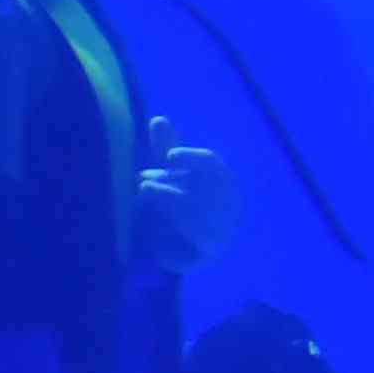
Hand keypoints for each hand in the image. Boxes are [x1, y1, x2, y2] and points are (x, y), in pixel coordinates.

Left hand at [134, 114, 240, 275]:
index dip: (192, 158)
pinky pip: (189, 245)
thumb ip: (165, 147)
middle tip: (143, 180)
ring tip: (144, 197)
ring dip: (167, 206)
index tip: (169, 155)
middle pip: (199, 191)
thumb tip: (157, 119)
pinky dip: (170, 239)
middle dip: (168, 184)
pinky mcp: (211, 253)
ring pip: (196, 218)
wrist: (190, 241)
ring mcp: (224, 230)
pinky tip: (152, 230)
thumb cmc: (181, 196)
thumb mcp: (170, 170)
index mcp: (223, 178)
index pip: (212, 164)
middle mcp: (230, 204)